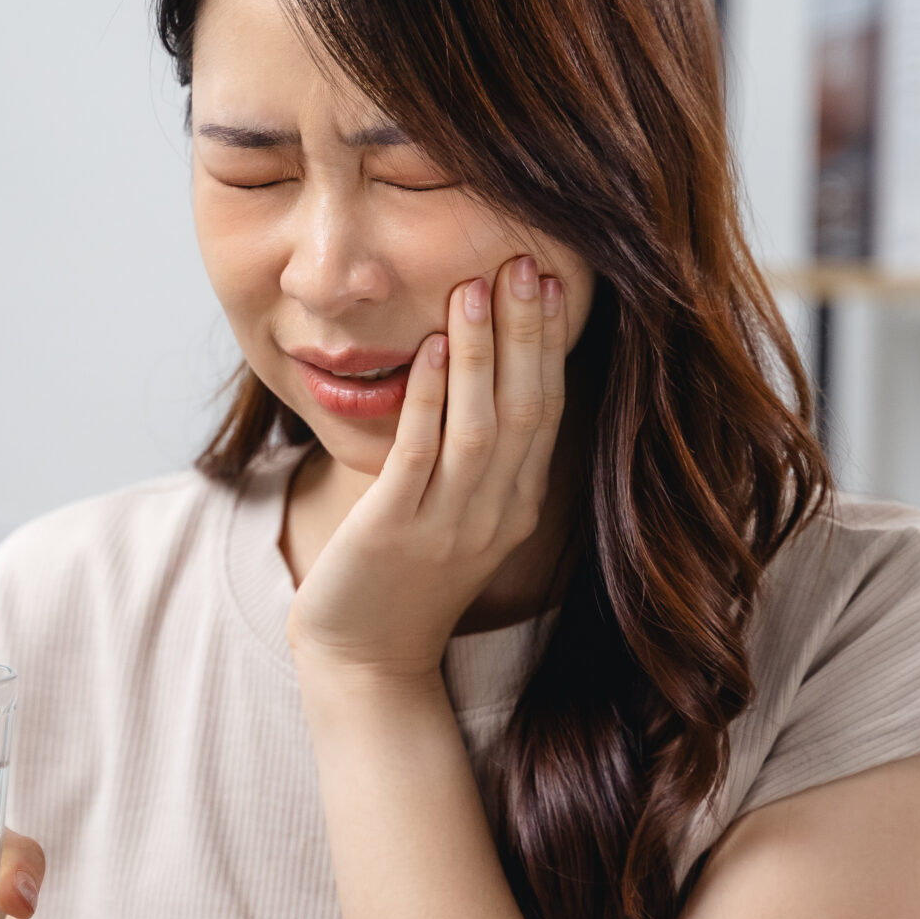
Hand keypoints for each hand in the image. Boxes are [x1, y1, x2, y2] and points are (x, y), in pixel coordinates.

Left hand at [287, 253, 570, 679]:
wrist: (365, 659)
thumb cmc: (402, 578)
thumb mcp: (457, 513)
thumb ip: (477, 455)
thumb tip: (486, 374)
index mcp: (516, 505)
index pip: (547, 410)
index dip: (551, 344)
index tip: (554, 280)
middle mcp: (495, 513)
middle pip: (527, 408)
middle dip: (527, 331)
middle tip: (527, 259)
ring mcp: (448, 525)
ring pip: (482, 426)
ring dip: (483, 352)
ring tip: (477, 284)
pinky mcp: (395, 533)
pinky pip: (422, 456)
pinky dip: (432, 399)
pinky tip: (435, 350)